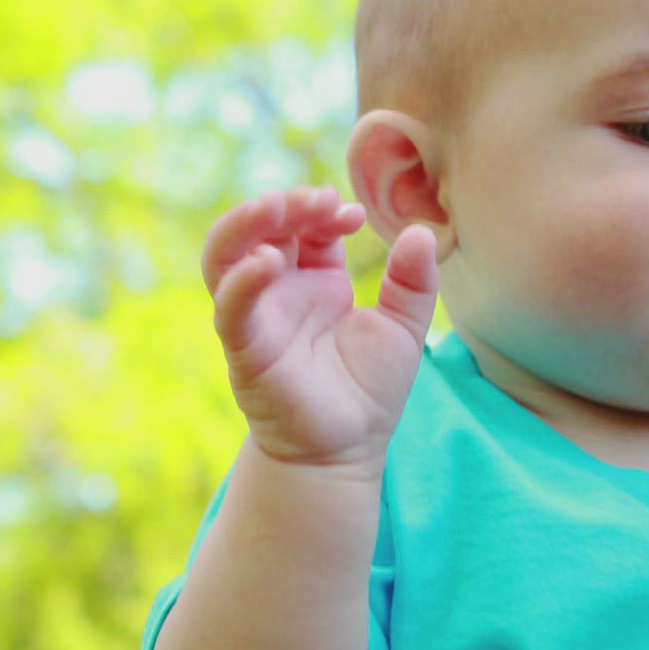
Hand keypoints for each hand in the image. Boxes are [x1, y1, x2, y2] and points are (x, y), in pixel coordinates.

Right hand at [201, 186, 440, 471]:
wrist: (348, 450)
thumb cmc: (369, 392)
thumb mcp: (404, 328)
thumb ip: (414, 282)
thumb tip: (423, 232)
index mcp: (315, 279)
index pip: (305, 224)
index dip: (322, 209)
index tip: (351, 213)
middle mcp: (279, 291)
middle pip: (262, 227)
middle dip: (285, 204)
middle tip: (318, 200)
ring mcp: (256, 316)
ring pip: (225, 255)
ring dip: (245, 224)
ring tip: (276, 207)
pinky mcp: (244, 347)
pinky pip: (230, 307)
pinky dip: (241, 280)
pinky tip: (267, 261)